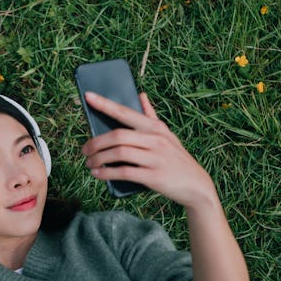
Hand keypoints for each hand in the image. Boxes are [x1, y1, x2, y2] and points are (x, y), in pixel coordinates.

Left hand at [81, 91, 217, 209]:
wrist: (196, 186)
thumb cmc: (176, 159)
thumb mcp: (167, 135)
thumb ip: (151, 116)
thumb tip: (141, 95)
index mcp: (155, 128)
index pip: (126, 112)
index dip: (105, 104)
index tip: (88, 96)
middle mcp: (156, 139)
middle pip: (118, 135)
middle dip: (96, 142)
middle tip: (84, 150)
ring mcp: (155, 158)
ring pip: (119, 153)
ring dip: (98, 158)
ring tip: (89, 163)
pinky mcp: (154, 176)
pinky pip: (124, 172)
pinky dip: (107, 173)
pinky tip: (97, 174)